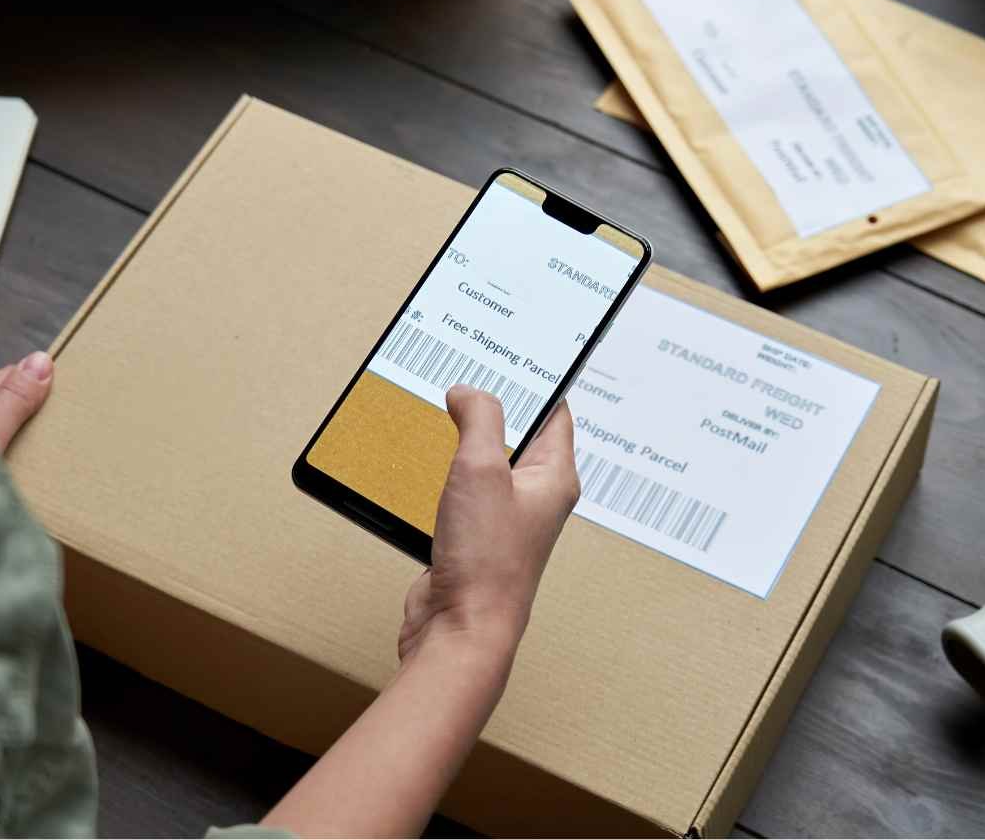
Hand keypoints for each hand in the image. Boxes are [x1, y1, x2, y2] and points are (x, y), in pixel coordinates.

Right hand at [399, 386, 581, 665]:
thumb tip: (468, 392)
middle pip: (519, 435)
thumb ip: (479, 419)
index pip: (555, 413)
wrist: (461, 630)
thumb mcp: (482, 469)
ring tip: (447, 407)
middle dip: (496, 405)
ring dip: (467, 439)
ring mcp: (504, 519)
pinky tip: (429, 459)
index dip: (536, 381)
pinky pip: (463, 491)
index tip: (515, 353)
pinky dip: (447, 472)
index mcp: (554, 478)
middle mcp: (535, 498)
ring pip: (488, 463)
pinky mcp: (474, 537)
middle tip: (471, 373)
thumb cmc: (486, 561)